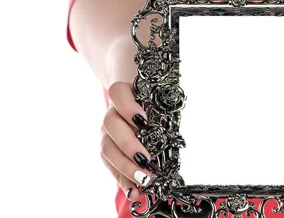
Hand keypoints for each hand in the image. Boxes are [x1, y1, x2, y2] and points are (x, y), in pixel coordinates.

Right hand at [100, 81, 152, 200]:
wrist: (138, 103)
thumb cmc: (152, 102)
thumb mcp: (157, 101)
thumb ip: (162, 110)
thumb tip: (175, 132)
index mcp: (124, 94)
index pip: (117, 93)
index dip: (128, 107)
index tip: (143, 121)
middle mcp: (112, 112)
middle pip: (111, 124)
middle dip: (128, 144)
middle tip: (145, 159)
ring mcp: (107, 132)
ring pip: (107, 147)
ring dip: (125, 166)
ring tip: (143, 178)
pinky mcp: (107, 150)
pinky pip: (110, 166)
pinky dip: (123, 180)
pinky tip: (134, 191)